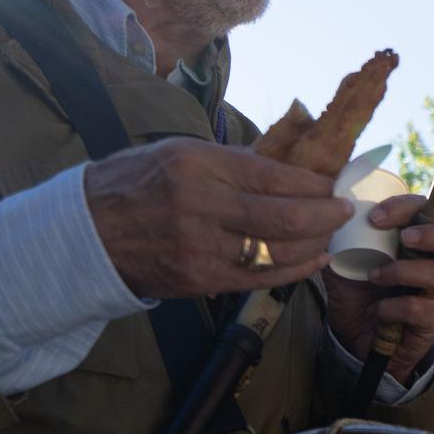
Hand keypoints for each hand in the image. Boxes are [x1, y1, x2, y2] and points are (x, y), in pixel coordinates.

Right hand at [84, 137, 349, 298]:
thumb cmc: (138, 184)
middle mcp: (200, 205)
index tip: (335, 183)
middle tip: (345, 209)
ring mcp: (201, 247)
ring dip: (316, 243)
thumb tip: (291, 166)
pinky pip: (263, 278)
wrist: (87, 233)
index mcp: (195, 164)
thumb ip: (234, 162)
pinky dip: (297, 270)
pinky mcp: (202, 279)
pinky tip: (314, 259)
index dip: (314, 183)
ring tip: (330, 233)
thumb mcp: (180, 154)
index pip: (272, 175)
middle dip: (326, 215)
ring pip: (280, 252)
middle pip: (284, 217)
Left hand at [321, 193, 433, 382]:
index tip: (374, 217)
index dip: (407, 207)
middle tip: (404, 238)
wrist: (357, 338)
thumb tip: (325, 214)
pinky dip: (392, 306)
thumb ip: (337, 237)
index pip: (429, 212)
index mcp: (420, 242)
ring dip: (401, 271)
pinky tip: (376, 310)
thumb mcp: (342, 261)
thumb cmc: (358, 293)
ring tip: (373, 277)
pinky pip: (420, 308)